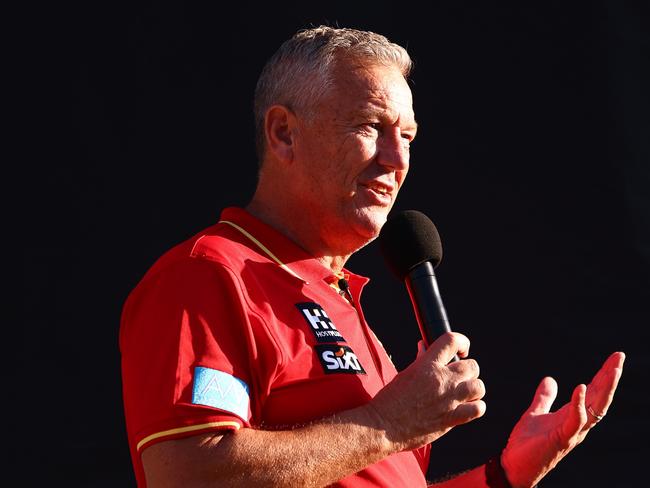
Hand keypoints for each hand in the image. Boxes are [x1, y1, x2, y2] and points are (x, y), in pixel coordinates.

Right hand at [368, 332, 485, 451]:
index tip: (461, 349)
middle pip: (472, 366)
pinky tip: (467, 407)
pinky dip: (476, 407)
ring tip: (464, 392)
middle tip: (459, 376)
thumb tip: (425, 347)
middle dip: (467, 370)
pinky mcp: (451, 419)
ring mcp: (449, 400)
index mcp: (427, 365)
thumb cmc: (391, 400)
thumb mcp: (405, 374)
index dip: (462, 342)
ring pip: (478, 387)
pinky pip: (478, 409)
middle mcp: (441, 380)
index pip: (452, 341)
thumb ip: (421, 360)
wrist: (383, 426)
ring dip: (473, 388)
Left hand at [500, 351, 624, 487]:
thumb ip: (544, 398)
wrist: (514, 467)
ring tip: (612, 368)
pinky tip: (580, 387)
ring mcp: (572, 432)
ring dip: (604, 388)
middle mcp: (578, 424)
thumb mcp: (535, 413)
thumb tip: (550, 379)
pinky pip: (575, 420)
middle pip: (600, 397)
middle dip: (610, 376)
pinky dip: (579, 404)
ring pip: (595, 408)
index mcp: (573, 416)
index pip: (594, 392)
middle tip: (620, 356)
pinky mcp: (562, 439)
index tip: (614, 357)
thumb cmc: (527, 444)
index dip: (604, 375)